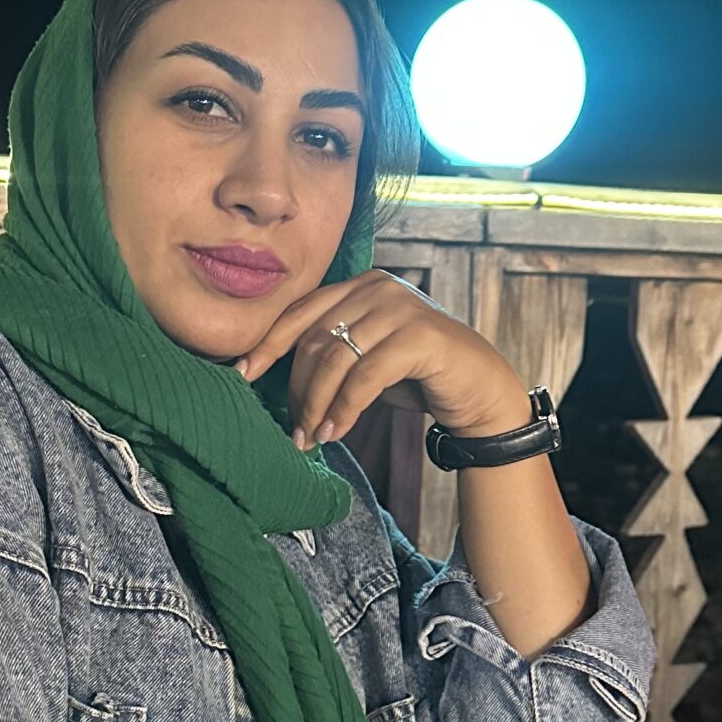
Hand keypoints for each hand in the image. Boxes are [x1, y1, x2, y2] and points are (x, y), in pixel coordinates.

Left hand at [235, 270, 532, 453]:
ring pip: (336, 360)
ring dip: (317, 404)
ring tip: (310, 437)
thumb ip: (331, 352)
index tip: (243, 375)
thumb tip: (273, 376)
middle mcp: (379, 287)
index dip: (268, 344)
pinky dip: (345, 408)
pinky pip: (365, 377)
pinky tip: (335, 431)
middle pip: (316, 339)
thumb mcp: (366, 356)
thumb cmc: (417, 375)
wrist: (479, 389)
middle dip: (297, 389)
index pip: (301, 311)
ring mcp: (401, 308)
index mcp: (361, 284)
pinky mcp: (420, 337)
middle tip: (294, 429)